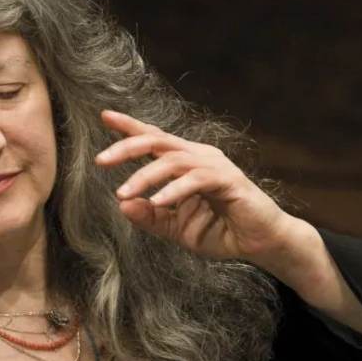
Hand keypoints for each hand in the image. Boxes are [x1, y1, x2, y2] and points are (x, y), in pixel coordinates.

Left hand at [94, 109, 296, 262]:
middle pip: (157, 141)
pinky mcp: (228, 180)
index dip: (130, 126)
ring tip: (123, 193)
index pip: (154, 138)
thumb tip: (123, 206)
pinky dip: (174, 190)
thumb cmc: (221, 232)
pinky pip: (196, 179)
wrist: (260, 244)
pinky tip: (157, 202)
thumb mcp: (176, 228)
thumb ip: (151, 217)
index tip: (105, 116)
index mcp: (186, 162)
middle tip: (101, 160)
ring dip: (144, 176)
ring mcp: (215, 165)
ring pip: (172, 160)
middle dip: (126, 147)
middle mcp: (199, 156)